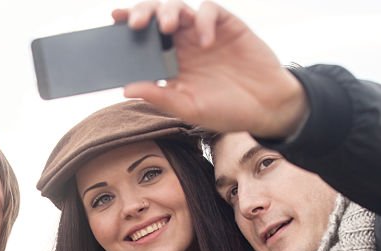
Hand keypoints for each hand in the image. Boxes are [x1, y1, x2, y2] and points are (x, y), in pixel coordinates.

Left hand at [114, 1, 307, 137]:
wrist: (267, 107)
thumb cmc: (227, 111)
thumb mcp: (189, 109)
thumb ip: (160, 97)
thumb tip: (126, 89)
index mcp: (170, 63)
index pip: (144, 40)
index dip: (128, 27)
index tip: (113, 21)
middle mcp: (184, 44)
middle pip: (157, 17)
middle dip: (143, 13)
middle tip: (135, 22)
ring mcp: (204, 33)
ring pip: (179, 8)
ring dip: (168, 12)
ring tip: (167, 26)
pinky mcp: (227, 25)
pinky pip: (209, 11)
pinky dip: (203, 20)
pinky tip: (206, 40)